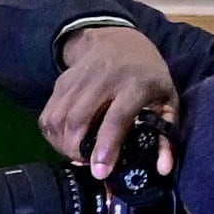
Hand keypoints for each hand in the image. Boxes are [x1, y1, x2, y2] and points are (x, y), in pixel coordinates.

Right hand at [42, 25, 175, 177]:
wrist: (119, 41)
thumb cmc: (148, 77)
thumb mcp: (166, 101)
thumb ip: (165, 136)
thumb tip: (163, 170)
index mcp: (136, 84)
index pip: (116, 118)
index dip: (106, 147)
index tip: (100, 172)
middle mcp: (104, 79)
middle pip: (78, 121)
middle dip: (77, 150)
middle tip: (88, 162)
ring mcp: (78, 79)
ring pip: (58, 120)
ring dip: (63, 145)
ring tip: (77, 153)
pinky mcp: (61, 83)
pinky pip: (47, 116)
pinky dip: (53, 135)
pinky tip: (66, 140)